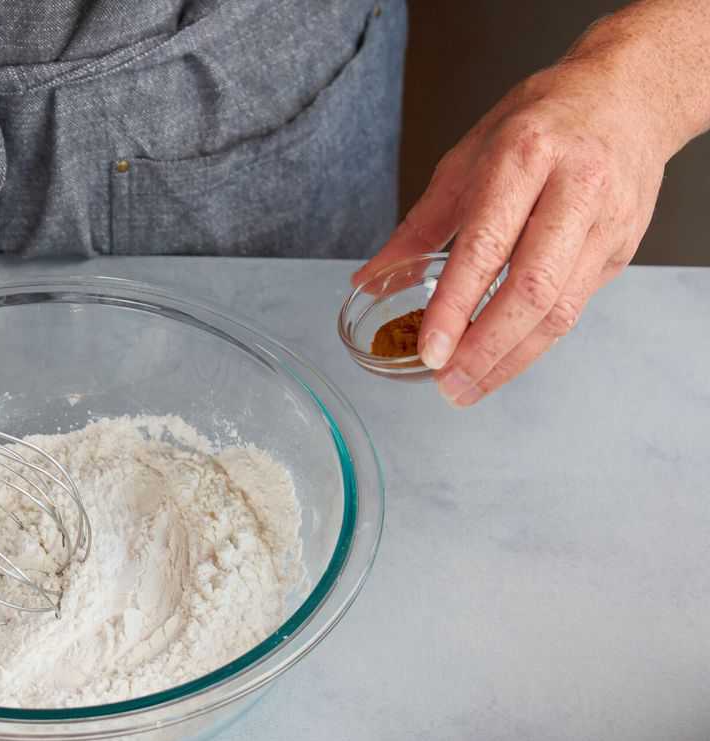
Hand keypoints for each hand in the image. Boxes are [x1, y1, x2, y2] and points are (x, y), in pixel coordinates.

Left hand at [354, 39, 679, 404]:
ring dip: (510, 359)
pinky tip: (501, 360)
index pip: (486, 246)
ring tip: (467, 386)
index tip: (431, 349)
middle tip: (447, 383)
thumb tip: (370, 280)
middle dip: (485, 348)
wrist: (627, 96)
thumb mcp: (466, 158)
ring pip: (560, 309)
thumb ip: (419, 226)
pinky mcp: (621, 249)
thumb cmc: (540, 122)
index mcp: (525, 156)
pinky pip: (575, 308)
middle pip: (532, 289)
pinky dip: (534, 342)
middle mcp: (574, 188)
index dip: (456, 305)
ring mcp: (606, 222)